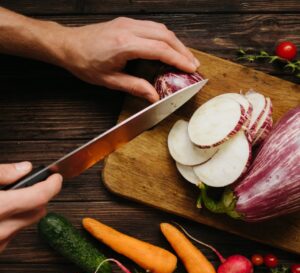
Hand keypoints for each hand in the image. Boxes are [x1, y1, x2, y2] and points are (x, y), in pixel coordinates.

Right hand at [0, 162, 61, 252]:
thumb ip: (2, 174)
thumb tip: (24, 168)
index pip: (39, 197)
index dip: (52, 185)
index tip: (56, 178)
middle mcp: (1, 231)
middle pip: (38, 211)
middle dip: (39, 197)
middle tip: (31, 186)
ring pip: (26, 224)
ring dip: (25, 211)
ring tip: (9, 200)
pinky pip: (12, 235)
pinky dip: (12, 223)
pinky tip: (1, 215)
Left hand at [61, 17, 198, 101]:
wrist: (68, 45)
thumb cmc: (84, 62)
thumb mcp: (109, 81)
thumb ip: (135, 87)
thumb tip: (154, 96)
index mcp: (124, 45)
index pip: (160, 49)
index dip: (178, 59)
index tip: (191, 68)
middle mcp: (129, 29)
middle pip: (165, 36)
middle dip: (182, 50)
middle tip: (193, 65)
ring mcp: (128, 23)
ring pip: (161, 29)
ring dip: (176, 43)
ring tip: (184, 57)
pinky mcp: (126, 23)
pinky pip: (152, 27)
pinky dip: (165, 37)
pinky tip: (168, 47)